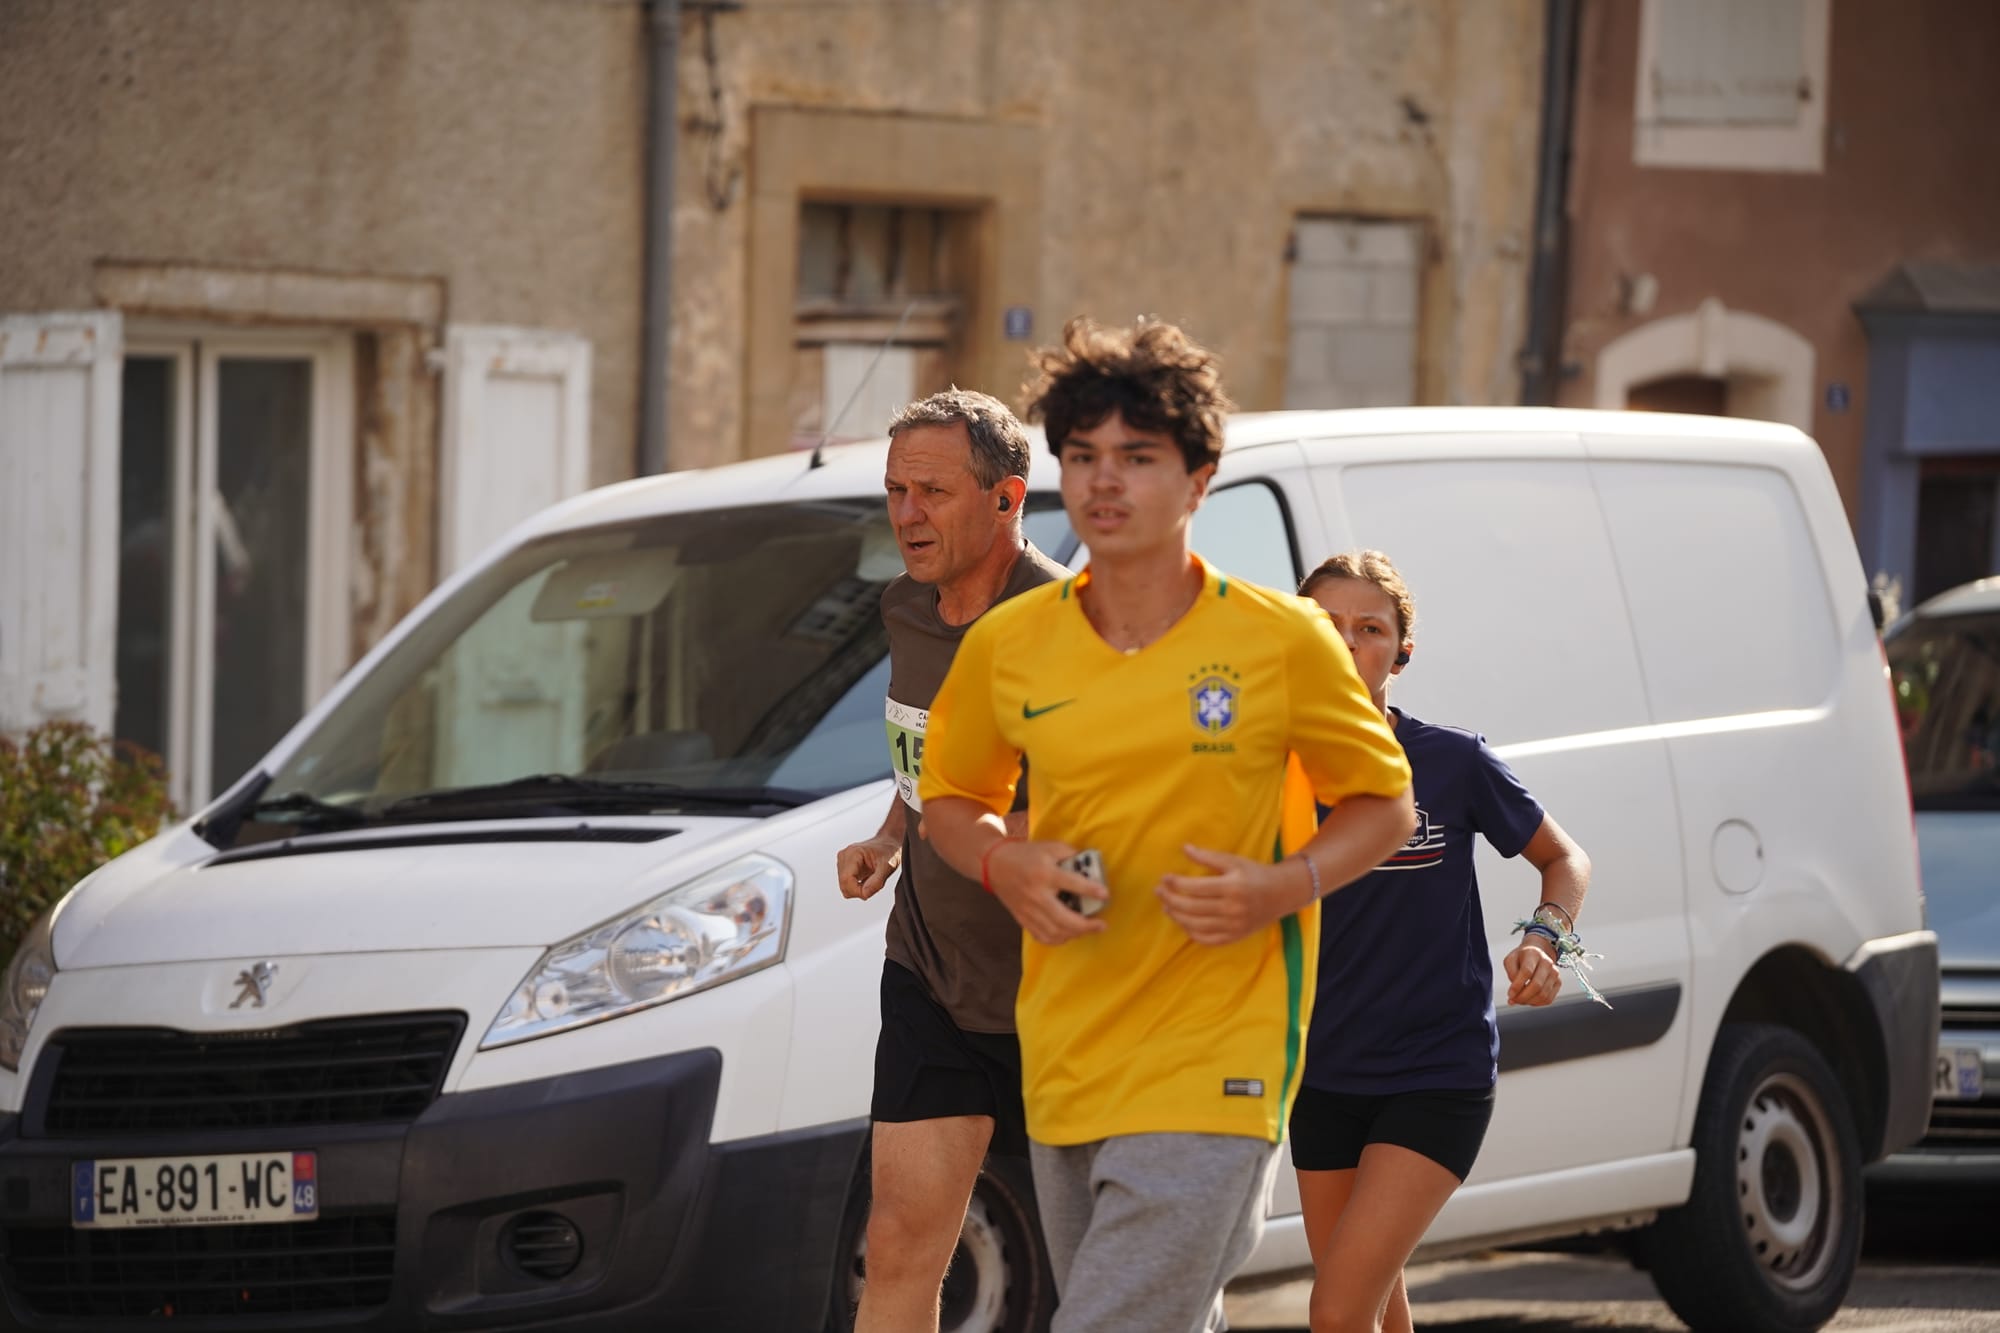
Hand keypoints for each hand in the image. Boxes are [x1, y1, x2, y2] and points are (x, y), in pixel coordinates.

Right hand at [836, 835, 901, 900]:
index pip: (846, 880)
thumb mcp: (888, 866)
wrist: (889, 844)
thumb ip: (877, 882)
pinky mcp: (844, 866)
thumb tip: (864, 894)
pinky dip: (857, 887)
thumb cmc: (889, 851)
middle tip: (874, 885)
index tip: (871, 892)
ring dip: (858, 889)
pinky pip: (846, 884)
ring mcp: (842, 860)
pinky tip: (867, 879)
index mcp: (853, 853)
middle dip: (859, 891)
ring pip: (844, 886)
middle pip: (844, 885)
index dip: (857, 891)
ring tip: (872, 880)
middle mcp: (844, 855)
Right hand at [985, 838, 1108, 945]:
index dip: (1091, 890)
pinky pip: (1042, 937)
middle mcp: (1037, 894)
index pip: (1072, 883)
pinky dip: (1058, 939)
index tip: (1105, 895)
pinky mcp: (1023, 919)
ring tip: (1087, 929)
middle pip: (1064, 918)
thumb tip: (1091, 866)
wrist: (996, 865)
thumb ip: (1071, 855)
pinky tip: (1068, 934)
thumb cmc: (1026, 855)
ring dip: (1074, 934)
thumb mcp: (1049, 847)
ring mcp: (1028, 910)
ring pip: (1054, 932)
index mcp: (1044, 873)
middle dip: (1086, 925)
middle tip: (1102, 925)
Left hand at [1157, 844, 1307, 945]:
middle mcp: (1232, 909)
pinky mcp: (1234, 937)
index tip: (1164, 878)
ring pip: (1196, 925)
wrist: (1281, 894)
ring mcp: (1234, 926)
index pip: (1195, 888)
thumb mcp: (1233, 861)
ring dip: (1176, 916)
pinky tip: (1182, 922)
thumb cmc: (1254, 874)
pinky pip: (1207, 939)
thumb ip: (1207, 856)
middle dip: (1170, 899)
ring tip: (1166, 906)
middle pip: (1191, 908)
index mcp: (1232, 887)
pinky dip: (1191, 932)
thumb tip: (1184, 848)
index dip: (1175, 883)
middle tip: (1159, 892)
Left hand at [1504, 942, 1562, 1005]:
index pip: (1527, 972)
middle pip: (1536, 985)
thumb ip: (1511, 972)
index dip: (1517, 985)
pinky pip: (1548, 999)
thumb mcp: (1510, 960)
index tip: (1509, 994)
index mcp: (1533, 954)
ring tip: (1519, 1000)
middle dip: (1522, 997)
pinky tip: (1528, 1000)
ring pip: (1543, 994)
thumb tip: (1516, 989)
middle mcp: (1547, 963)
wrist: (1537, 953)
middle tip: (1513, 1000)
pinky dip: (1537, 1003)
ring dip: (1528, 1001)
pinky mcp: (1558, 982)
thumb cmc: (1521, 958)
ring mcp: (1554, 973)